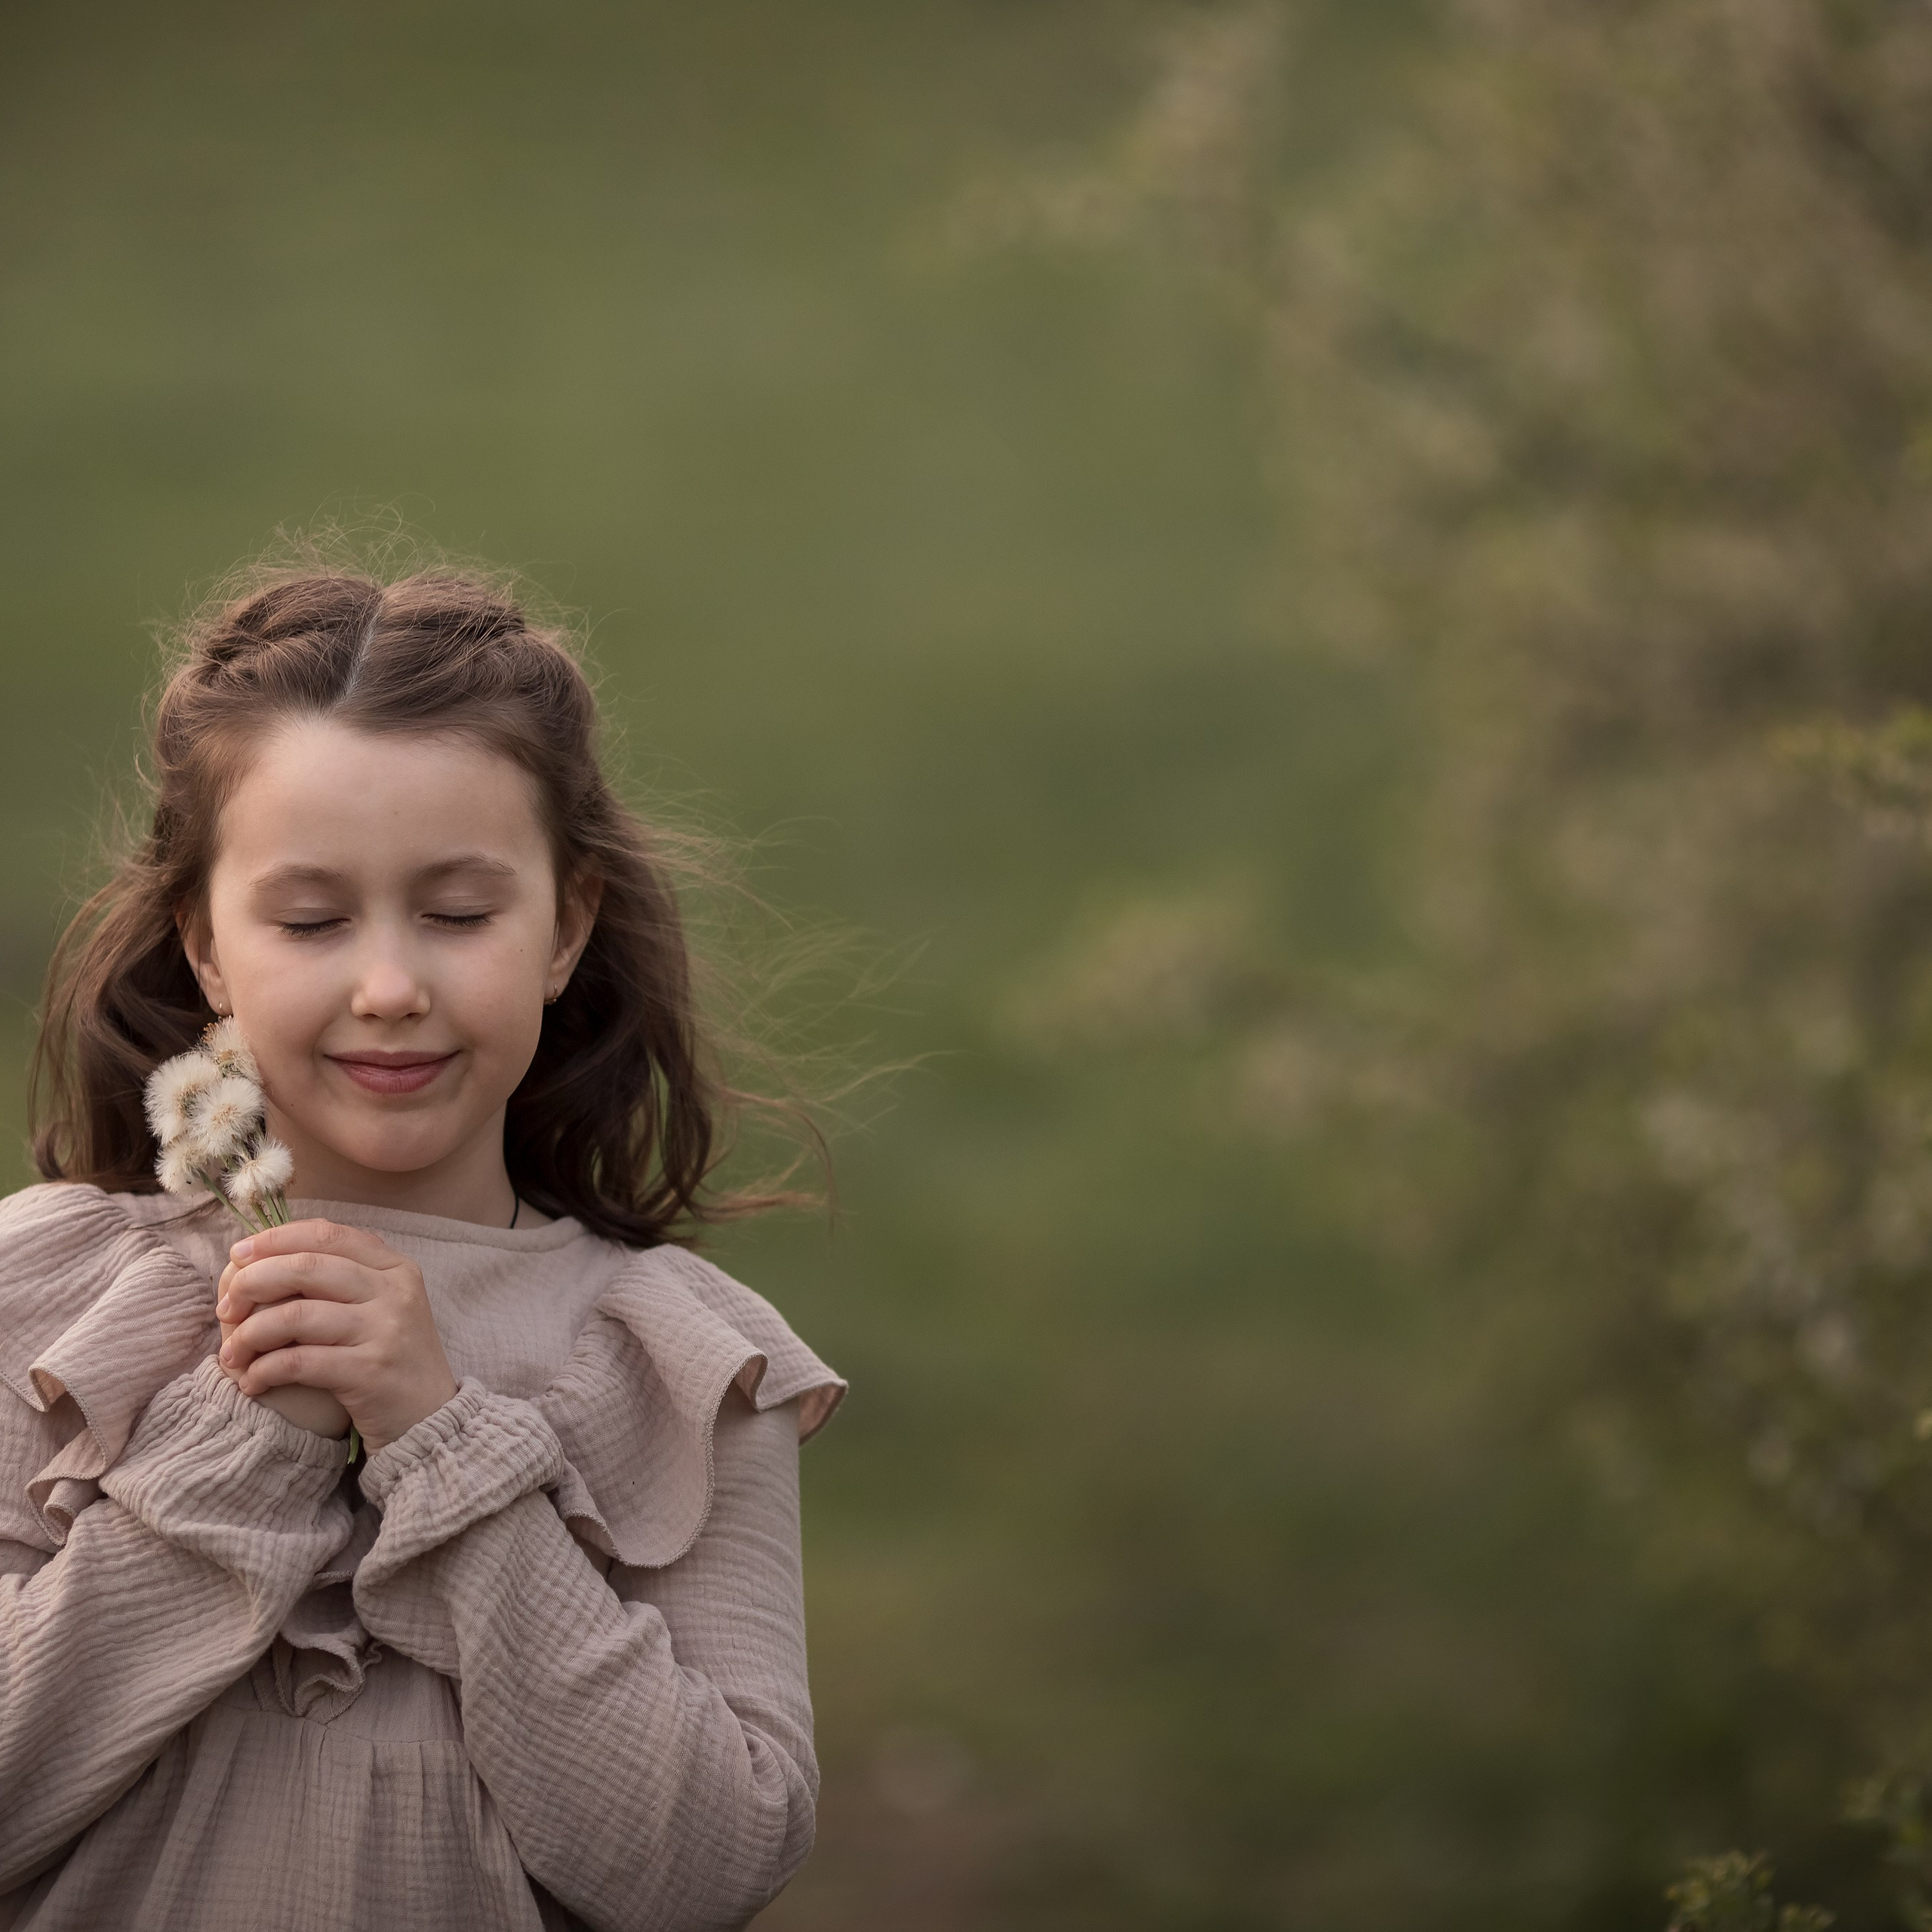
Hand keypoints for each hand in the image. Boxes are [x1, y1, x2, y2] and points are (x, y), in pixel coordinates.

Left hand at [215, 1220, 460, 1457]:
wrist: (431, 1419)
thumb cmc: (391, 1359)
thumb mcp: (382, 1306)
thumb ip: (342, 1278)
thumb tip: (266, 1255)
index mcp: (395, 1267)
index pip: (327, 1234)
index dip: (275, 1239)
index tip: (237, 1256)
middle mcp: (394, 1292)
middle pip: (307, 1267)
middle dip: (253, 1283)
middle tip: (226, 1308)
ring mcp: (385, 1330)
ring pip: (296, 1315)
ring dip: (249, 1334)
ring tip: (231, 1355)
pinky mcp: (369, 1372)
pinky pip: (299, 1361)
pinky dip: (264, 1370)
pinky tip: (252, 1382)